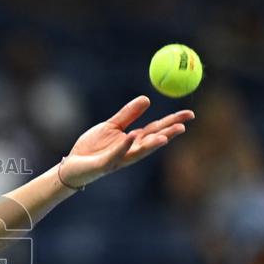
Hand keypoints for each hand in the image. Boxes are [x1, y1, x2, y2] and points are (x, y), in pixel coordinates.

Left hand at [59, 96, 193, 187]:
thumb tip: (147, 99)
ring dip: (152, 144)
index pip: (157, 129)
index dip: (173, 122)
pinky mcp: (105, 164)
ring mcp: (119, 159)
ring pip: (139, 152)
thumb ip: (128, 115)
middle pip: (152, 141)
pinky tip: (131, 136)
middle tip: (183, 127)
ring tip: (165, 137)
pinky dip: (124, 145)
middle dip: (168, 135)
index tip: (190, 114)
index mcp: (133, 140)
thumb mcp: (111, 126)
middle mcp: (130, 151)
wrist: (73, 165)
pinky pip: (117, 154)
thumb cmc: (92, 147)